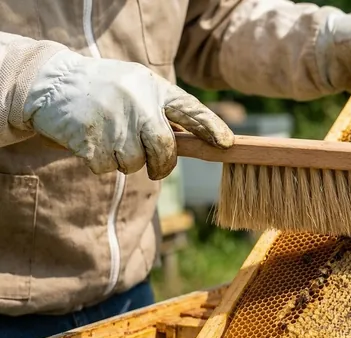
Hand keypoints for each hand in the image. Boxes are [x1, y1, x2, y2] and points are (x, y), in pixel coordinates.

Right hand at [22, 49, 233, 179]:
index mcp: (153, 87)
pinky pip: (108, 167)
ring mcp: (114, 121)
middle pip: (164, 149)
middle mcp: (137, 102)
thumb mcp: (137, 88)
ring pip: (135, 163)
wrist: (52, 83)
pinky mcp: (91, 140)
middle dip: (162, 166)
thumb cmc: (105, 90)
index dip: (211, 127)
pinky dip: (102, 163)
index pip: (190, 110)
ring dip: (126, 161)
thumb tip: (196, 143)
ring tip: (111, 140)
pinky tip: (92, 142)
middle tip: (157, 170)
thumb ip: (163, 110)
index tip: (226, 143)